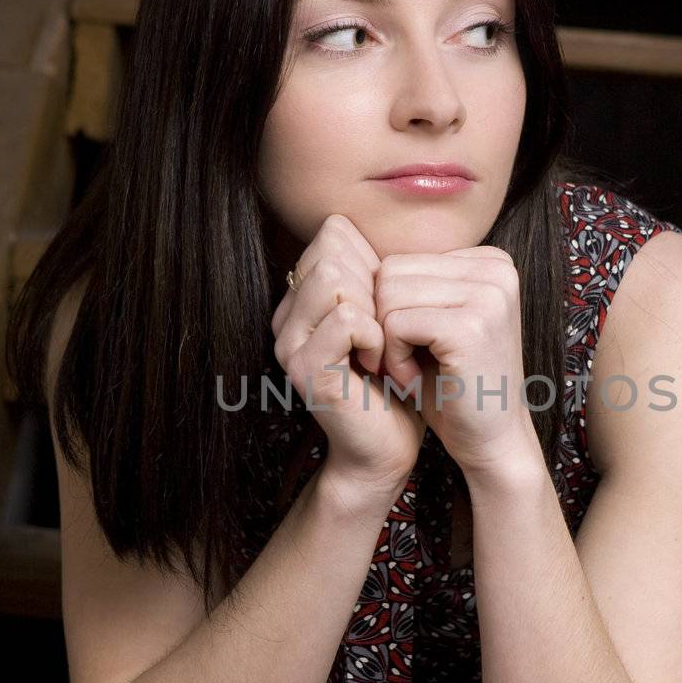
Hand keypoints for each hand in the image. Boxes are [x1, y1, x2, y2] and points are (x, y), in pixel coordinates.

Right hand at [270, 215, 426, 491]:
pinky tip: (381, 363)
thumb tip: (383, 233)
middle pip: (332, 249)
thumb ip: (376, 277)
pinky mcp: (305, 369)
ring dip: (376, 308)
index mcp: (302, 300)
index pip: (334, 233)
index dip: (374, 260)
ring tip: (385, 345)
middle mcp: (286, 317)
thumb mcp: (386, 319)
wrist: (388, 450)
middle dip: (376, 283)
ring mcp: (290, 343)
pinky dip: (377, 336)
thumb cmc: (395, 385)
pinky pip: (347, 318)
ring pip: (335, 277)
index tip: (388, 308)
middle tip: (389, 330)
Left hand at [372, 244, 541, 480]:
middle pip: (391, 273)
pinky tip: (414, 379)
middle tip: (408, 362)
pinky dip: (393, 357)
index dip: (391, 310)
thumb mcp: (432, 322)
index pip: (401, 262)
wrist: (490, 442)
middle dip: (383, 323)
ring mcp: (489, 295)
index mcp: (491, 261)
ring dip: (387, 341)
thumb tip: (346, 250)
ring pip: (388, 295)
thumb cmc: (453, 385)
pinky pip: (395, 323)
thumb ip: (410, 283)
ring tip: (413, 370)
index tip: (418, 347)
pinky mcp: (471, 326)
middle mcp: (497, 268)